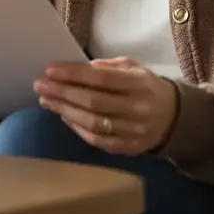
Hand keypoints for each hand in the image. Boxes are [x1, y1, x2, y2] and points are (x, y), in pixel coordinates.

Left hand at [33, 57, 177, 154]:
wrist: (173, 117)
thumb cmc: (145, 87)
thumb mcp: (133, 68)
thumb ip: (108, 66)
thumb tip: (79, 67)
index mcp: (139, 84)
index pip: (102, 78)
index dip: (74, 74)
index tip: (50, 69)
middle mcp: (137, 108)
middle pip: (93, 102)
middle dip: (63, 93)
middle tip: (41, 85)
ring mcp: (133, 131)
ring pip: (93, 123)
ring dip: (65, 111)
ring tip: (46, 100)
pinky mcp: (128, 147)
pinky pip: (97, 140)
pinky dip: (77, 128)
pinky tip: (63, 116)